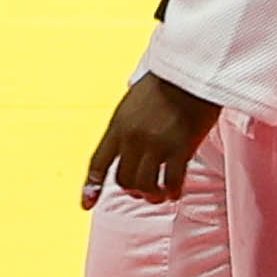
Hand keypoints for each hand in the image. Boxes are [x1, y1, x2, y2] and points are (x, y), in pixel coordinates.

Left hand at [81, 74, 222, 206]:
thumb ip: (126, 124)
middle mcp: (132, 138)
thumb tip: (124, 141)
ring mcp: (155, 144)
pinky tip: (176, 191)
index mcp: (118, 126)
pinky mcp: (179, 148)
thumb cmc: (166, 83)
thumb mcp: (132, 101)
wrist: (189, 71)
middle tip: (146, 191)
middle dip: (133, 190)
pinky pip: (171, 182)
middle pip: (123, 180)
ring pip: (145, 186)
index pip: (98, 162)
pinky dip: (172, 191)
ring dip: (153, 195)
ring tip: (161, 194)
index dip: (91, 186)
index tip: (86, 205)